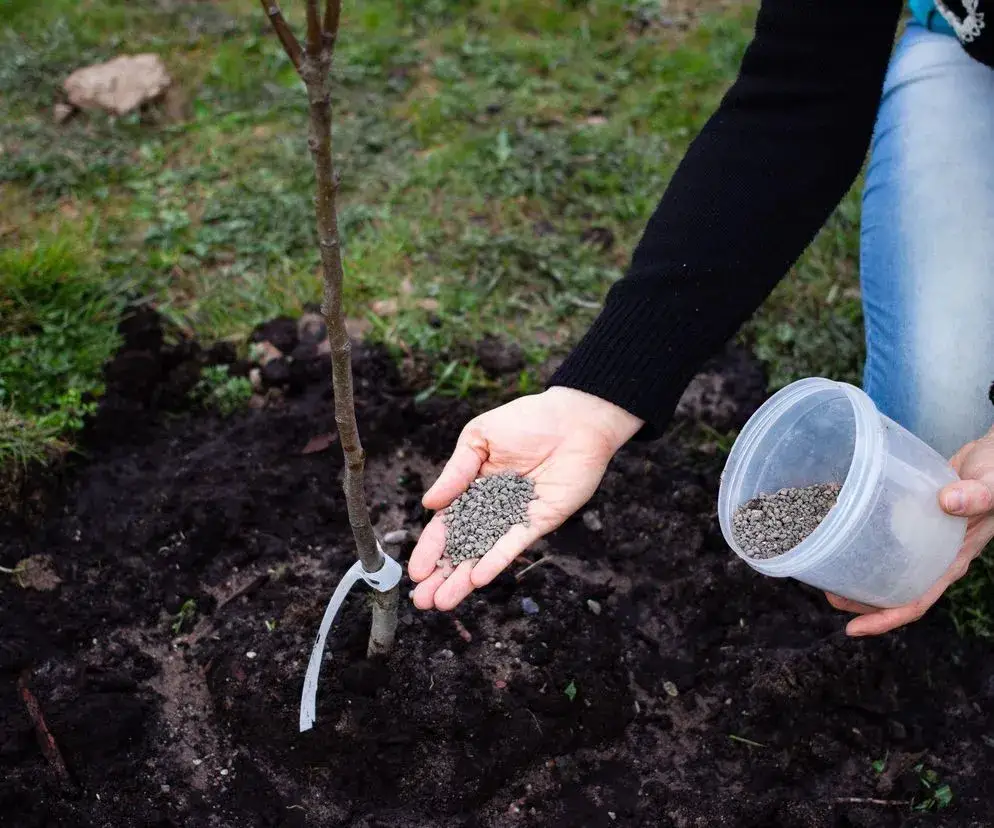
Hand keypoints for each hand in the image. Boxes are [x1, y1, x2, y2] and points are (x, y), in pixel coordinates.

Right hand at [407, 386, 642, 610]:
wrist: (574, 419)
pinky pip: (514, 545)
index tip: (415, 572)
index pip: (446, 525)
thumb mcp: (479, 438)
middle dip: (442, 575)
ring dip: (464, 579)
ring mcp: (515, 518)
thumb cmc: (526, 420)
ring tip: (442, 603)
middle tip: (422, 601)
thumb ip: (455, 472)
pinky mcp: (539, 521)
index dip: (431, 548)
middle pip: (463, 547)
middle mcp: (492, 508)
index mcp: (473, 488)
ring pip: (485, 554)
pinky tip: (478, 579)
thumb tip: (429, 504)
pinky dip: (496, 561)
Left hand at [826, 427, 993, 635]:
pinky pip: (889, 536)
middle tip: (828, 595)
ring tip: (828, 571)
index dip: (886, 618)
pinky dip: (866, 538)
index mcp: (953, 559)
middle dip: (862, 600)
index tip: (854, 629)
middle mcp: (936, 555)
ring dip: (860, 572)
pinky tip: (843, 529)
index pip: (918, 601)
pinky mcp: (915, 518)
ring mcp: (925, 538)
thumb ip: (977, 496)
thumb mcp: (992, 485)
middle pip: (896, 590)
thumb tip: (949, 502)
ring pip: (889, 566)